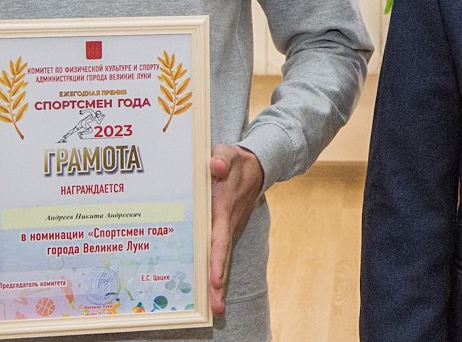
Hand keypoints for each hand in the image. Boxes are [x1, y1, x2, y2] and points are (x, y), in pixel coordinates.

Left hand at [208, 144, 264, 315]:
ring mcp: (227, 229)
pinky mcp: (224, 229)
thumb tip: (215, 167)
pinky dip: (214, 270)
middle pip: (221, 257)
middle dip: (218, 284)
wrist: (255, 166)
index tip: (215, 280)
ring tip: (214, 308)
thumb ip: (221, 159)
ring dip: (216, 282)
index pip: (219, 239)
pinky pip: (218, 252)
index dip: (217, 260)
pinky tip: (206, 288)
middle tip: (216, 308)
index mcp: (224, 209)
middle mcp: (227, 224)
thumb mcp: (228, 153)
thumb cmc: (235, 160)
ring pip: (220, 258)